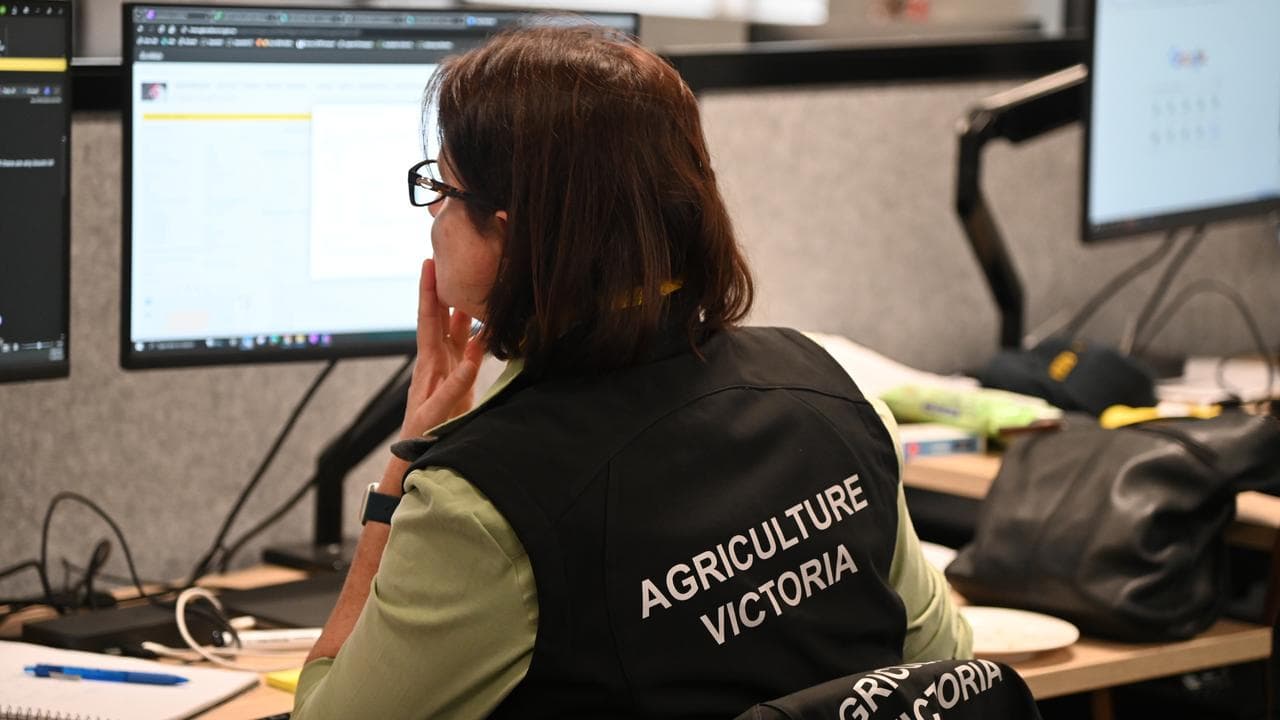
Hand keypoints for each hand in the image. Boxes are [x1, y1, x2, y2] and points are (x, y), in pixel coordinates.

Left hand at [400, 258, 485, 442]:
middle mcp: (436, 357)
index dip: (428, 292)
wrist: (419, 451)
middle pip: (439, 314)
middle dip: (441, 286)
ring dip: (461, 303)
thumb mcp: (437, 412)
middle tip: (446, 257)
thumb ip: (455, 386)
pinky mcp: (460, 375)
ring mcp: (448, 364)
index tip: (429, 264)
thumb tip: (473, 358)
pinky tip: (487, 316)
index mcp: (428, 362)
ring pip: (455, 326)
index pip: (428, 320)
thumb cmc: (423, 434)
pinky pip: (470, 345)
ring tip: (471, 278)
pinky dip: (478, 329)